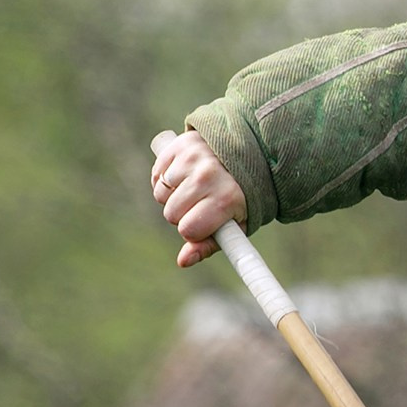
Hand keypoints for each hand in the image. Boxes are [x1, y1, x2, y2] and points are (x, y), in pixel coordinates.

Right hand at [148, 130, 245, 266]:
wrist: (249, 155)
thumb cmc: (240, 197)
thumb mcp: (235, 224)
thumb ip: (209, 245)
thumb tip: (183, 261)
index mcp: (226, 199)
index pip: (188, 230)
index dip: (193, 231)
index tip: (204, 223)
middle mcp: (208, 176)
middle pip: (171, 213)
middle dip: (182, 215)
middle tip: (200, 204)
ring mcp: (193, 158)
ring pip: (161, 194)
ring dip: (173, 197)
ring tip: (194, 189)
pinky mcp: (180, 145)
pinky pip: (156, 175)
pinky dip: (165, 180)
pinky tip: (183, 177)